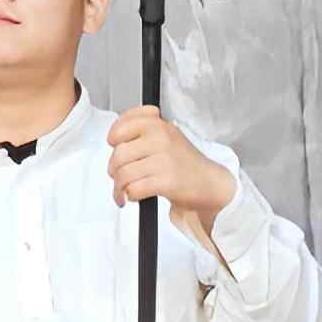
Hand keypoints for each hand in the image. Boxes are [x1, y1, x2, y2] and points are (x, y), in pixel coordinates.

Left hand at [105, 105, 234, 230]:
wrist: (209, 182)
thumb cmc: (182, 160)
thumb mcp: (165, 136)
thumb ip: (140, 129)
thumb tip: (112, 136)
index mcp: (158, 125)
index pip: (121, 127)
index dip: (113, 138)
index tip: (115, 145)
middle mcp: (161, 139)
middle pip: (118, 155)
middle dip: (113, 170)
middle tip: (118, 176)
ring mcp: (164, 160)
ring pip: (123, 174)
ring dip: (119, 187)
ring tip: (123, 190)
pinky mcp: (167, 181)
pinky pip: (133, 189)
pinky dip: (129, 196)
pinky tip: (134, 196)